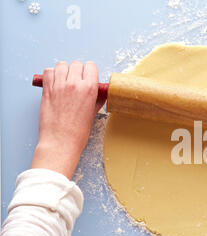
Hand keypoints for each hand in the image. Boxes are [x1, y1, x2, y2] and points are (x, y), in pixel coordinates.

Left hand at [32, 61, 105, 178]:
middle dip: (78, 71)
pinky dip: (51, 74)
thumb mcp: (93, 113)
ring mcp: (59, 85)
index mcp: (89, 89)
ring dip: (64, 71)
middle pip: (77, 64)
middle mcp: (74, 84)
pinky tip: (55, 83)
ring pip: (62, 65)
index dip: (90, 71)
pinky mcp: (46, 89)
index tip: (88, 77)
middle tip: (77, 81)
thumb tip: (100, 93)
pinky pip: (48, 71)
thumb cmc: (77, 132)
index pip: (91, 66)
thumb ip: (96, 99)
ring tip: (65, 81)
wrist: (61, 141)